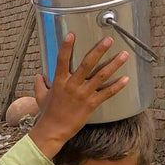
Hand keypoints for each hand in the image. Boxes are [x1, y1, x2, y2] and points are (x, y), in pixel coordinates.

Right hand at [29, 33, 129, 158]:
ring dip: (113, 64)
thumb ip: (39, 85)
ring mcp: (82, 94)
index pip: (62, 60)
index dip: (66, 47)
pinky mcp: (91, 104)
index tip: (72, 34)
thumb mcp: (40, 97)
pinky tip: (126, 79)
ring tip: (124, 55)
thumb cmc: (47, 113)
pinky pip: (106, 93)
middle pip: (87, 64)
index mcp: (59, 82)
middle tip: (108, 40)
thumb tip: (38, 76)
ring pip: (101, 76)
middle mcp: (72, 85)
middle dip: (98, 50)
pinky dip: (117, 86)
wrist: (53, 130)